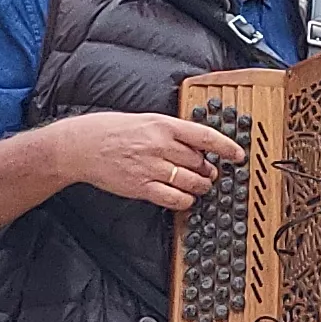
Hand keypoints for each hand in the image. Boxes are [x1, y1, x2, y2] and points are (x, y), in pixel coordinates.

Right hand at [54, 112, 243, 212]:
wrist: (81, 145)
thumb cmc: (111, 130)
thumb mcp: (145, 120)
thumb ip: (170, 131)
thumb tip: (196, 144)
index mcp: (163, 125)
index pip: (205, 136)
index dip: (227, 147)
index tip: (239, 154)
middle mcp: (160, 145)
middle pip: (200, 162)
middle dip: (209, 170)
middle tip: (209, 173)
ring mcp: (151, 167)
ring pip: (191, 182)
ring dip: (200, 186)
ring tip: (199, 185)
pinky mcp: (142, 187)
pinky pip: (174, 199)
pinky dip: (185, 201)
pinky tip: (184, 198)